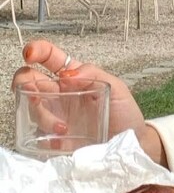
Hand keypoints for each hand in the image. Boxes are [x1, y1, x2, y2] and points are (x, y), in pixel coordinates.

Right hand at [12, 40, 165, 162]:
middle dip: (24, 82)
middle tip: (36, 93)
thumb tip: (67, 75)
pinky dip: (45, 135)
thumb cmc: (124, 113)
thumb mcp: (116, 87)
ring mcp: (53, 114)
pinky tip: (61, 138)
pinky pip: (36, 133)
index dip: (37, 51)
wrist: (130, 142)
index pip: (50, 58)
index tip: (31, 54)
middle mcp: (58, 93)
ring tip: (64, 127)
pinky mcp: (52, 136)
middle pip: (28, 80)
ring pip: (31, 107)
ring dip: (43, 116)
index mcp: (73, 77)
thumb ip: (94, 74)